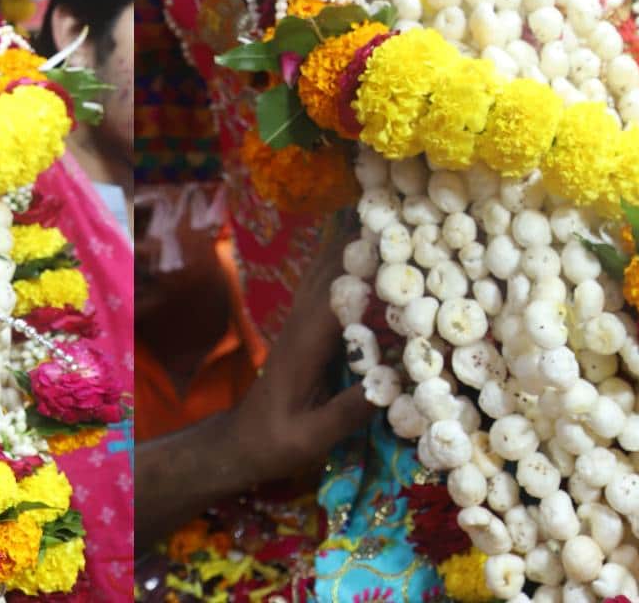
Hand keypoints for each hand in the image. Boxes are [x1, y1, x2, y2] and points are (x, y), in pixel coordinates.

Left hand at [134, 213, 375, 545]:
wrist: (242, 442)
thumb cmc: (277, 441)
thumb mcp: (312, 436)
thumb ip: (346, 412)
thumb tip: (392, 383)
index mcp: (306, 342)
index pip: (338, 292)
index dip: (364, 262)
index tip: (394, 231)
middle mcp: (302, 321)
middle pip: (333, 266)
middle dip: (361, 233)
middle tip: (396, 196)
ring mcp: (301, 319)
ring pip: (326, 266)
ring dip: (349, 234)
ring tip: (376, 198)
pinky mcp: (305, 324)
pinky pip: (324, 278)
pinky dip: (340, 252)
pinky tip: (354, 234)